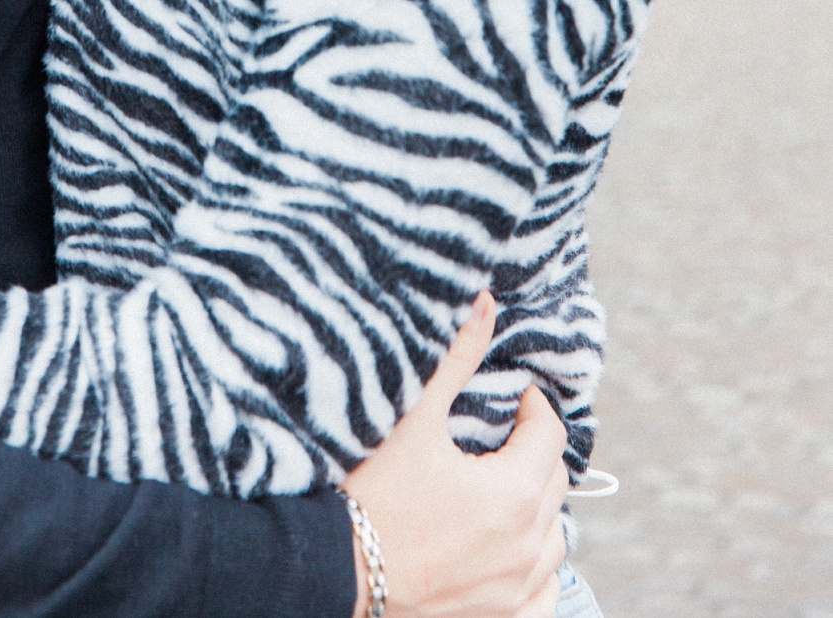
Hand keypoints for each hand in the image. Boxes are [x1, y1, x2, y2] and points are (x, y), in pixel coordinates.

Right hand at [343, 293, 567, 617]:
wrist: (339, 567)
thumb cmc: (375, 492)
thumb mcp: (416, 417)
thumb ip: (457, 358)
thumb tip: (486, 306)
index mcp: (513, 492)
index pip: (549, 436)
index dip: (535, 408)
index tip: (517, 396)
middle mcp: (525, 544)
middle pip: (555, 484)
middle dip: (536, 452)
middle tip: (505, 434)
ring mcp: (515, 586)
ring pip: (556, 540)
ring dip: (541, 508)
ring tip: (508, 486)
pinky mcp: (500, 615)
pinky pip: (544, 595)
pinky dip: (539, 569)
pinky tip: (518, 551)